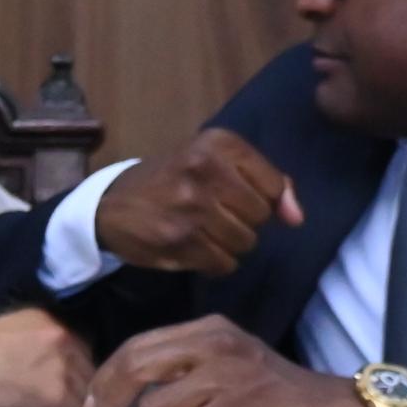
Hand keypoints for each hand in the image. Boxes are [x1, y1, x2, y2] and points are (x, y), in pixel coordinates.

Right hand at [0, 308, 90, 406]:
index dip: (70, 380)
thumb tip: (44, 377)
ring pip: (87, 399)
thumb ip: (35, 351)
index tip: (50, 396)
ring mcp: (65, 366)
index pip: (81, 355)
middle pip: (88, 377)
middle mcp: (66, 338)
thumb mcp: (8, 340)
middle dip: (72, 400)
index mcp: (53, 322)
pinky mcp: (58, 394)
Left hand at [85, 316, 379, 406]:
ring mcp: (223, 381)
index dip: (108, 379)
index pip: (138, 346)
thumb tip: (125, 403)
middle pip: (135, 369)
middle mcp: (213, 348)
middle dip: (109, 405)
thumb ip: (184, 373)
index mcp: (208, 331)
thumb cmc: (279, 394)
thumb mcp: (231, 364)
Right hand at [93, 126, 300, 274]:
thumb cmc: (173, 181)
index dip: (261, 198)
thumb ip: (267, 183)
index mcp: (218, 143)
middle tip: (213, 213)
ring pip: (246, 242)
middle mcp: (204, 169)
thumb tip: (297, 218)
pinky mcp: (179, 240)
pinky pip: (225, 263)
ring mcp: (191, 206)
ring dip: (229, 243)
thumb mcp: (217, 163)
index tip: (235, 196)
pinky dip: (214, 261)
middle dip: (243, 221)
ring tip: (202, 229)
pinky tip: (193, 246)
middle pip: (260, 216)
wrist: (110, 206)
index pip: (272, 185)